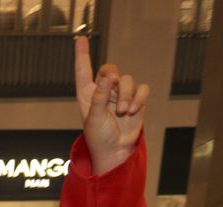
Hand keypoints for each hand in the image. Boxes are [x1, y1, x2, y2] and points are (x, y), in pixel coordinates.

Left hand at [76, 36, 148, 174]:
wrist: (116, 151)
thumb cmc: (99, 137)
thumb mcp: (94, 119)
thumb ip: (99, 97)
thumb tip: (107, 77)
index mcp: (88, 94)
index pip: (83, 71)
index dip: (82, 54)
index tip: (81, 39)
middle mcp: (103, 91)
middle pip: (110, 69)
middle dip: (114, 75)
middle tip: (114, 84)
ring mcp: (120, 95)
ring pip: (127, 80)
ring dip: (126, 94)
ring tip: (123, 111)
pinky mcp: (136, 100)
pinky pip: (141, 89)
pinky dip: (139, 97)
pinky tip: (134, 109)